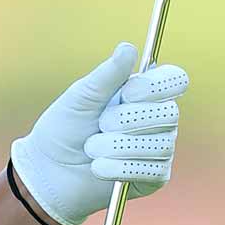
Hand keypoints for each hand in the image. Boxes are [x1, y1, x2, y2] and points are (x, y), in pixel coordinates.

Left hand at [11, 42, 189, 224]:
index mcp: (143, 93)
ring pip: (159, 144)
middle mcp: (158, 118)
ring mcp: (159, 148)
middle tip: (100, 125)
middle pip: (169, 113)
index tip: (127, 94)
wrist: (49, 170)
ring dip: (116, 146)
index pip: (175, 80)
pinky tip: (98, 167)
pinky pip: (152, 170)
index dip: (156, 87)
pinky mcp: (155, 176)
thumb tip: (128, 48)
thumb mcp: (81, 96)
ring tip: (90, 148)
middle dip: (128, 120)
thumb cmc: (64, 128)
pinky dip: (119, 168)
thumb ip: (107, 75)